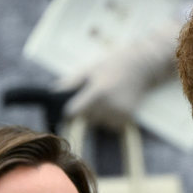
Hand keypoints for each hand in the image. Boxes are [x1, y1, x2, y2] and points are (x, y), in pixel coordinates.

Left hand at [59, 22, 179, 130]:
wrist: (140, 67)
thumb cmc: (111, 66)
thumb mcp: (89, 70)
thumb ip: (70, 83)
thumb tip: (52, 94)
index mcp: (98, 92)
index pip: (74, 111)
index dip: (69, 112)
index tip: (68, 111)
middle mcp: (110, 105)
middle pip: (86, 119)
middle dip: (86, 112)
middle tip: (94, 97)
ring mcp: (120, 113)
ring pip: (99, 124)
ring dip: (98, 116)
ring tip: (106, 99)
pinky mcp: (128, 118)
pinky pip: (110, 126)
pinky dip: (109, 119)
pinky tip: (114, 105)